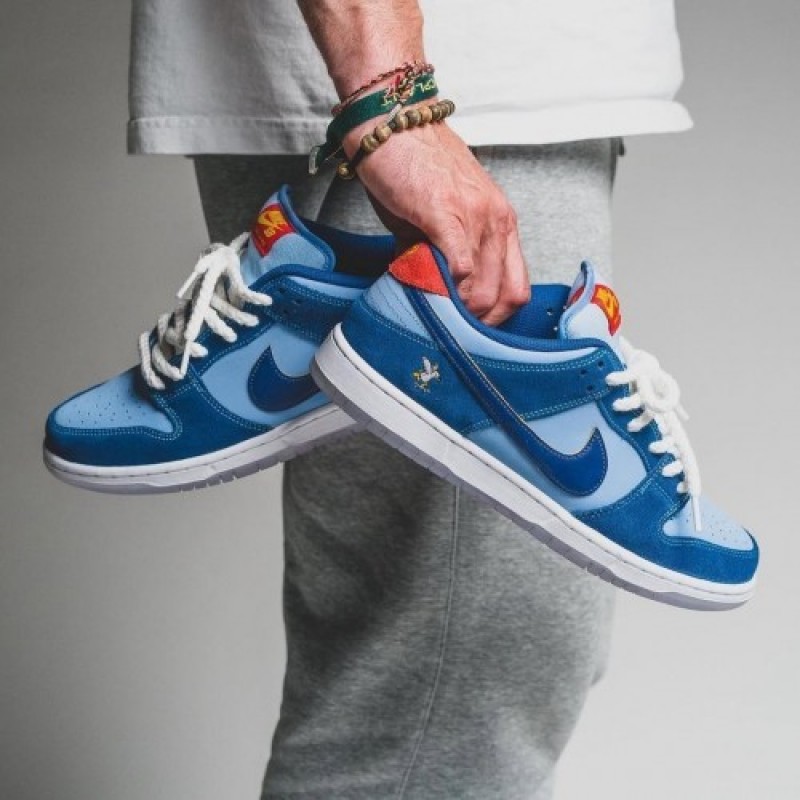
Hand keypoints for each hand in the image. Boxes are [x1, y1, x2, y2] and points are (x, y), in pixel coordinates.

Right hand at [342, 119, 529, 325]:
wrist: (392, 121)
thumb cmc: (413, 166)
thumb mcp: (440, 216)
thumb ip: (445, 254)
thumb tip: (436, 290)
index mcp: (501, 222)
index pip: (518, 288)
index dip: (496, 317)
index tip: (469, 327)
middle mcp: (497, 220)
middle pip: (506, 297)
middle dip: (477, 323)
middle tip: (449, 329)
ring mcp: (476, 217)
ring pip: (485, 291)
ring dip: (460, 313)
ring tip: (435, 315)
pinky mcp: (446, 214)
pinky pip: (460, 270)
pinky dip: (447, 291)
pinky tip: (429, 293)